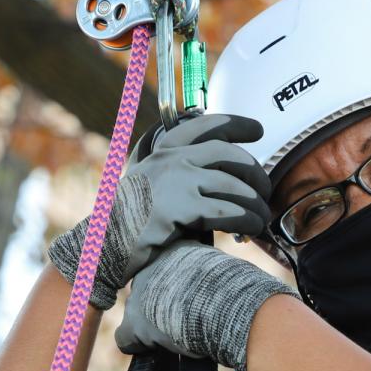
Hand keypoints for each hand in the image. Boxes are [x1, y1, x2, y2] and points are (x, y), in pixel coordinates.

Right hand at [47, 113, 270, 309]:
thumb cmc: (131, 222)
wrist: (104, 245)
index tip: (258, 129)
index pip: (205, 125)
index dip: (236, 124)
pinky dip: (245, 219)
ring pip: (232, 184)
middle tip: (265, 190)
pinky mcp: (180, 208)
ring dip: (254, 202)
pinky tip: (252, 228)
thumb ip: (179, 174)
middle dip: (254, 171)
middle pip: (228, 154)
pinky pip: (226, 211)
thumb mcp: (150, 184)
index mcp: (163, 149)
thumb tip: (222, 178)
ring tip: (262, 217)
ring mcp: (175, 181)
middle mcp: (170, 159)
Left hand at [114, 241, 294, 370]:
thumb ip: (208, 271)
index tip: (187, 294)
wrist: (228, 308)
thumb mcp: (221, 268)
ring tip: (176, 333)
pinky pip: (126, 339)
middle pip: (146, 287)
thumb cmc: (235, 290)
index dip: (173, 284)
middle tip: (182, 315)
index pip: (164, 266)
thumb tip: (215, 282)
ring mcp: (139, 296)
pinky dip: (137, 345)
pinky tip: (154, 349)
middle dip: (158, 301)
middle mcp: (150, 268)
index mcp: (173, 250)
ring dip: (151, 322)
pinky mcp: (135, 324)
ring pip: (136, 312)